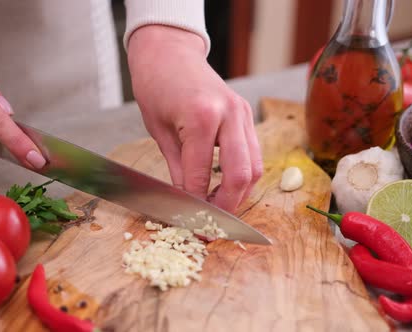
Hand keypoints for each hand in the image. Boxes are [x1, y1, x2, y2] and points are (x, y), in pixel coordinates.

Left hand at [127, 26, 262, 212]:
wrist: (169, 52)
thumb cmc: (156, 86)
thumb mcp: (159, 131)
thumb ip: (178, 169)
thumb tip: (187, 203)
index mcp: (201, 117)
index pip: (202, 176)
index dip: (196, 206)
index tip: (190, 225)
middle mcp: (229, 115)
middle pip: (241, 175)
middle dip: (227, 207)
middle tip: (211, 227)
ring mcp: (243, 114)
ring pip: (255, 167)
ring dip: (239, 194)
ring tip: (217, 209)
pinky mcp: (247, 115)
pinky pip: (254, 153)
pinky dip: (243, 175)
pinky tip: (225, 186)